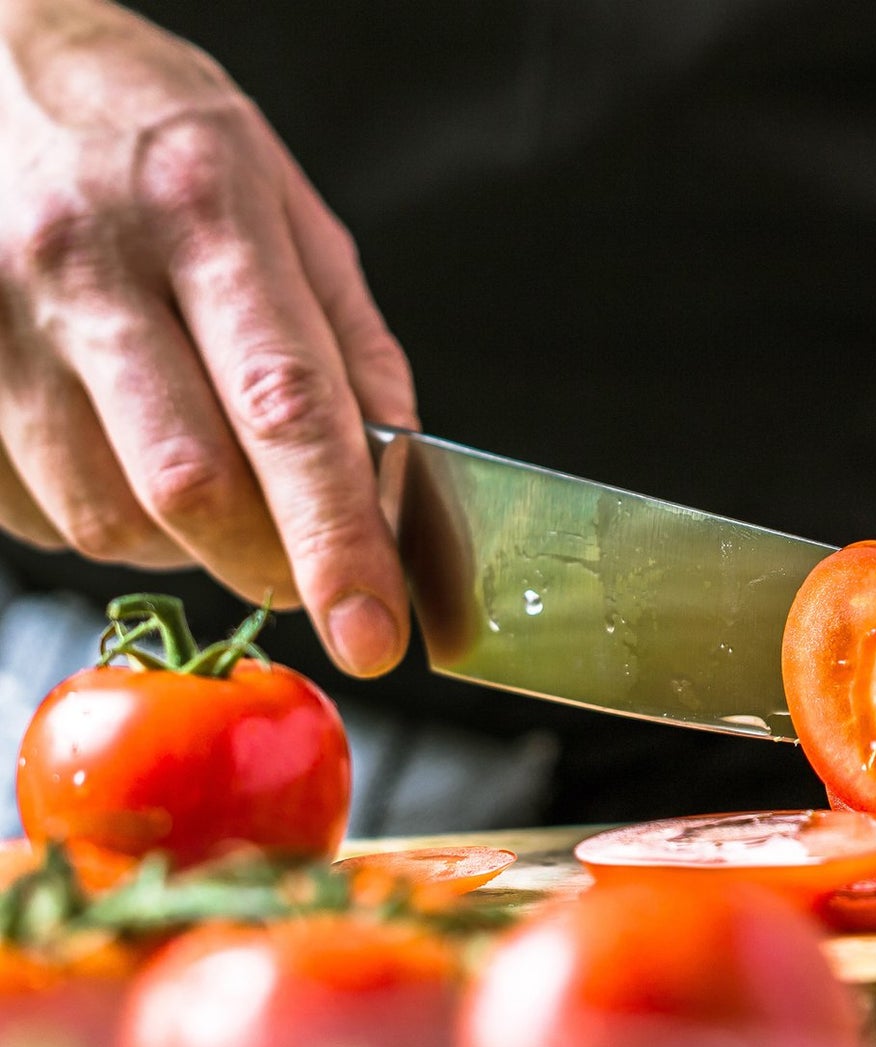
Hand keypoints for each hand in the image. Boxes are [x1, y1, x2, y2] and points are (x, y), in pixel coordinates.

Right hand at [0, 0, 416, 674]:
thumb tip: (395, 486)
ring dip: (183, 541)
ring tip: (198, 461)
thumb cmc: (156, 143)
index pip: (286, 413)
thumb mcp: (287, 208)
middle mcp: (87, 267)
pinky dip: (103, 515)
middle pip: (190, 491)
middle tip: (302, 566)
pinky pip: (40, 515)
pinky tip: (115, 445)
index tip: (374, 634)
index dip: (336, 542)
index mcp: (204, 214)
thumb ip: (350, 350)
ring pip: (108, 521)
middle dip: (267, 563)